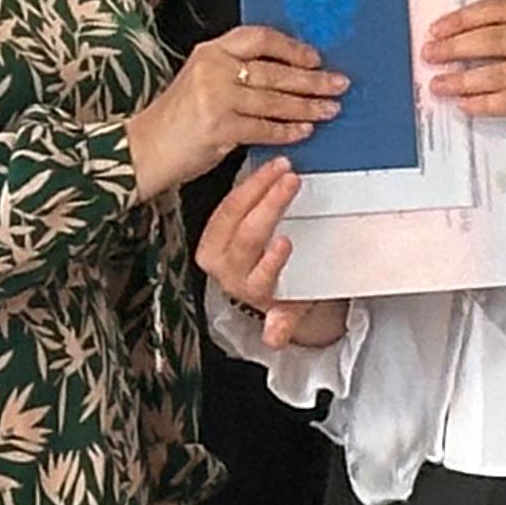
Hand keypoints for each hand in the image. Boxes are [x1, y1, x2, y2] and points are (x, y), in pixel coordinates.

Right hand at [129, 25, 343, 202]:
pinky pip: (264, 129)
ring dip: (307, 107)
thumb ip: (237, 73)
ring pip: (274, 101)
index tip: (314, 58)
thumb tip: (286, 76)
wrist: (145, 148)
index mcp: (211, 51)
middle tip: (337, 83)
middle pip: (274, 71)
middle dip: (312, 80)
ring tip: (328, 109)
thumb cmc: (176, 120)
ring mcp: (216, 98)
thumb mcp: (202, 80)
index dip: (292, 48)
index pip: (260, 38)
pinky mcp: (220, 128)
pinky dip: (287, 131)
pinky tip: (303, 131)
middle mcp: (214, 69)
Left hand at [197, 160, 355, 348]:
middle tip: (291, 182)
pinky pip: (226, 201)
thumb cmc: (287, 291)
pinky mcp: (213, 227)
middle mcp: (227, 271)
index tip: (285, 242)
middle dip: (270, 206)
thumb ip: (285, 321)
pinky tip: (265, 169)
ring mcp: (216, 247)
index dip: (270, 260)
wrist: (267, 282)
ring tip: (281, 168)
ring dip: (257, 187)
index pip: (260, 275)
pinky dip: (246, 184)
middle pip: (247, 236)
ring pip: (232, 213)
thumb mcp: (292, 309)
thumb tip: (275, 336)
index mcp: (250, 290)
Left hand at [426, 0, 505, 180]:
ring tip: (438, 84)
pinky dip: (483, 103)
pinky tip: (465, 104)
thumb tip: (460, 35)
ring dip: (462, 79)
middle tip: (430, 54)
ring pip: (498, 72)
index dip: (463, 18)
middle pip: (494, 38)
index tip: (437, 28)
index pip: (499, 9)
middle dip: (455, 47)